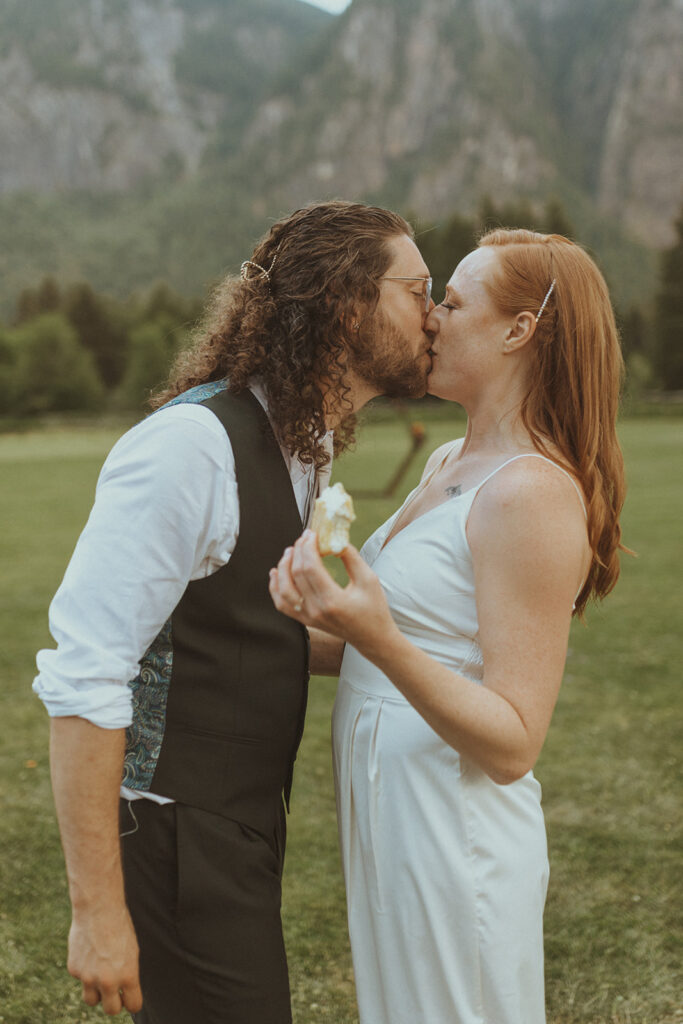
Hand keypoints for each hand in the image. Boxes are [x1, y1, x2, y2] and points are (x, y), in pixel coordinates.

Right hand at [68, 904, 142, 1015]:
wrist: (98, 909)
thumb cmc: (119, 927)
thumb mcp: (131, 950)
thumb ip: (127, 972)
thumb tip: (124, 990)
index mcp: (128, 975)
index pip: (133, 1005)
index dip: (132, 1001)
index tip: (130, 998)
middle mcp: (108, 981)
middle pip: (111, 1010)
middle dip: (114, 1004)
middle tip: (114, 993)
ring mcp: (89, 977)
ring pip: (91, 1001)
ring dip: (96, 993)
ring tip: (100, 975)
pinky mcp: (75, 970)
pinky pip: (80, 979)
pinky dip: (84, 971)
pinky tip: (88, 952)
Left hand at [269, 531, 399, 660]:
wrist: (372, 638)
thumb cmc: (374, 609)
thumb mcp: (369, 579)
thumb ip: (351, 557)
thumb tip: (334, 539)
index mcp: (333, 601)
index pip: (310, 568)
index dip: (307, 547)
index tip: (311, 533)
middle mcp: (316, 611)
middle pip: (296, 575)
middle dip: (298, 551)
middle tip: (303, 537)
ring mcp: (308, 618)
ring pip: (283, 589)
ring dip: (283, 567)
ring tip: (290, 551)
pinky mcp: (306, 621)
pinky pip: (282, 604)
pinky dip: (275, 587)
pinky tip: (276, 572)